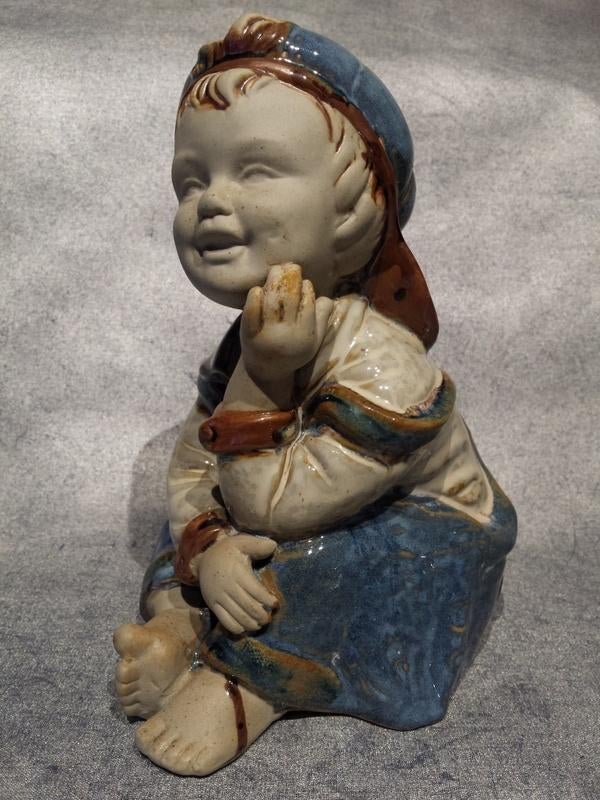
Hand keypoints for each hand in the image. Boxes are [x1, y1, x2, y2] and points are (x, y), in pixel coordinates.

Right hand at [195, 534, 278, 634]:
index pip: (255, 591)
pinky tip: (244, 628)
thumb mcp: (241, 542)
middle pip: (248, 606)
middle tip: (269, 618)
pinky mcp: (212, 604)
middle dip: (261, 615)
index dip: (267, 600)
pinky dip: (235, 628)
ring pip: (237, 616)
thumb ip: (257, 545)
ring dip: (251, 624)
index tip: (275, 604)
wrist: (203, 559)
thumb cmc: (227, 551)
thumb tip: (273, 545)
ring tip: (260, 624)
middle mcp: (228, 586)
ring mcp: (218, 597)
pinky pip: (224, 620)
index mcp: (237, 572)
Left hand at [241, 263, 332, 387]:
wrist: (267, 372)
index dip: (306, 289)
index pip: (308, 304)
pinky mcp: (249, 335)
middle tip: (290, 266)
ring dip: (274, 281)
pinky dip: (254, 299)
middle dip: (291, 278)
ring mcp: (266, 334)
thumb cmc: (293, 352)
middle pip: (290, 299)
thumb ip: (323, 320)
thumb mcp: (314, 341)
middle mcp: (287, 334)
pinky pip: (251, 314)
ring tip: (276, 269)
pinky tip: (257, 289)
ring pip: (272, 302)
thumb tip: (327, 297)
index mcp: (305, 335)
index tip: (304, 283)